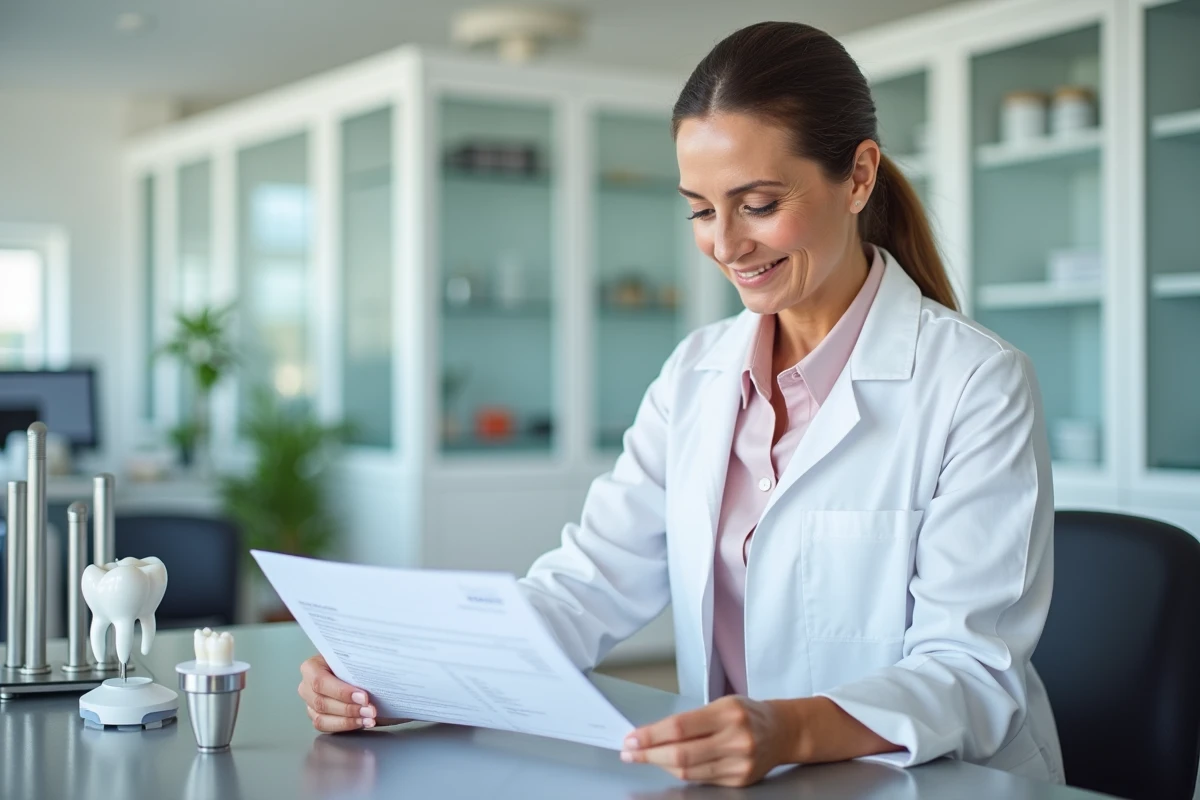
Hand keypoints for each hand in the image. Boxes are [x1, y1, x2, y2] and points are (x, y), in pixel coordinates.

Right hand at [298, 655, 408, 732]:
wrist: (354, 670)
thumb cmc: (352, 661)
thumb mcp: (354, 657)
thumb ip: (358, 663)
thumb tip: (375, 669)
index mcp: (311, 667)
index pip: (320, 681)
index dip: (341, 691)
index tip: (363, 697)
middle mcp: (307, 687)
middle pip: (321, 702)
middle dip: (349, 708)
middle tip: (370, 710)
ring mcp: (310, 704)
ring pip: (322, 718)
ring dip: (349, 720)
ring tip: (369, 718)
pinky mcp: (317, 717)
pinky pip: (327, 727)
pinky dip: (346, 726)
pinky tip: (363, 723)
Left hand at [620, 695, 790, 786]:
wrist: (782, 731)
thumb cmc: (746, 714)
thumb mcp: (721, 704)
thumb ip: (691, 720)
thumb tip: (652, 734)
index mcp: (728, 713)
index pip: (680, 727)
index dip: (650, 735)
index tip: (631, 739)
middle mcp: (736, 739)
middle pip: (681, 754)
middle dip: (649, 754)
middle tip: (630, 753)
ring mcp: (739, 763)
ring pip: (688, 771)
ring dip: (661, 765)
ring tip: (645, 757)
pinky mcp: (740, 780)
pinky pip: (701, 779)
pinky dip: (681, 772)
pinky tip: (670, 764)